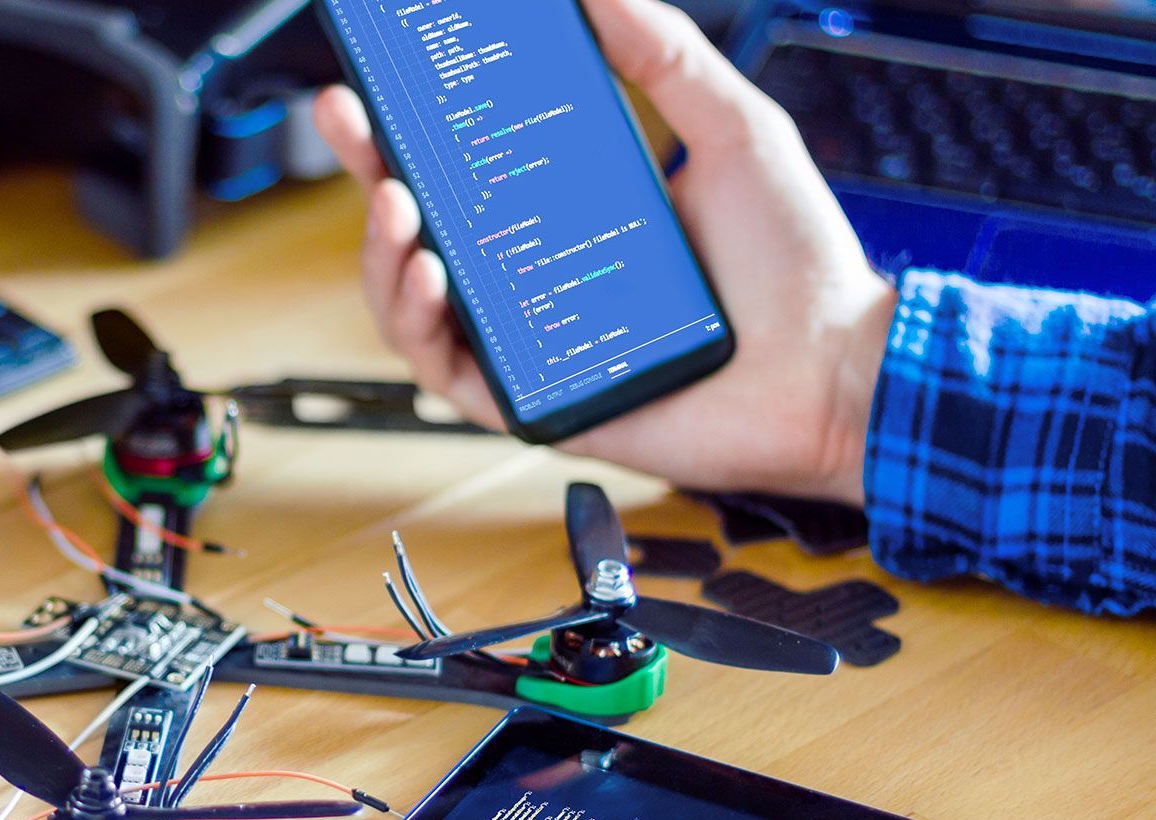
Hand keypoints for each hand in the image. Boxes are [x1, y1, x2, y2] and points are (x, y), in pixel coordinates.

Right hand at [312, 0, 896, 503]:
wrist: (832, 371)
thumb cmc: (793, 269)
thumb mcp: (733, 130)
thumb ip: (665, 56)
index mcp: (567, 211)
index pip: (466, 162)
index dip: (411, 120)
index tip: (383, 73)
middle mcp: (535, 275)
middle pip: (420, 224)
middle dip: (366, 168)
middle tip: (347, 116)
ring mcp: (528, 340)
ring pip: (413, 300)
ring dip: (384, 251)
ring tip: (395, 207)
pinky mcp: (533, 403)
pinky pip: (448, 371)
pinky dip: (422, 324)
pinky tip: (432, 276)